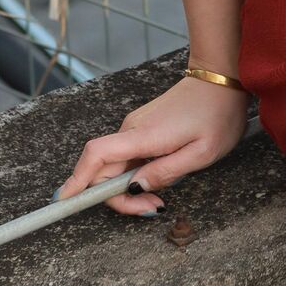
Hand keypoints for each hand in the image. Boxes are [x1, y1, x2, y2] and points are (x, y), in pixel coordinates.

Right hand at [54, 76, 249, 215]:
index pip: (97, 155)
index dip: (76, 180)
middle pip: (104, 170)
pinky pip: (129, 157)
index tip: (63, 201)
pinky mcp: (143, 127)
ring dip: (132, 187)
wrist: (222, 78)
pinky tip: (163, 174)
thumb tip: (136, 187)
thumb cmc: (217, 114)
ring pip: (117, 166)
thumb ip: (166, 172)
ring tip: (163, 194)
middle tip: (156, 207)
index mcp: (144, 135)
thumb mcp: (202, 153)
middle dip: (122, 197)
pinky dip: (138, 174)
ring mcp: (136, 126)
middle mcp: (132, 128)